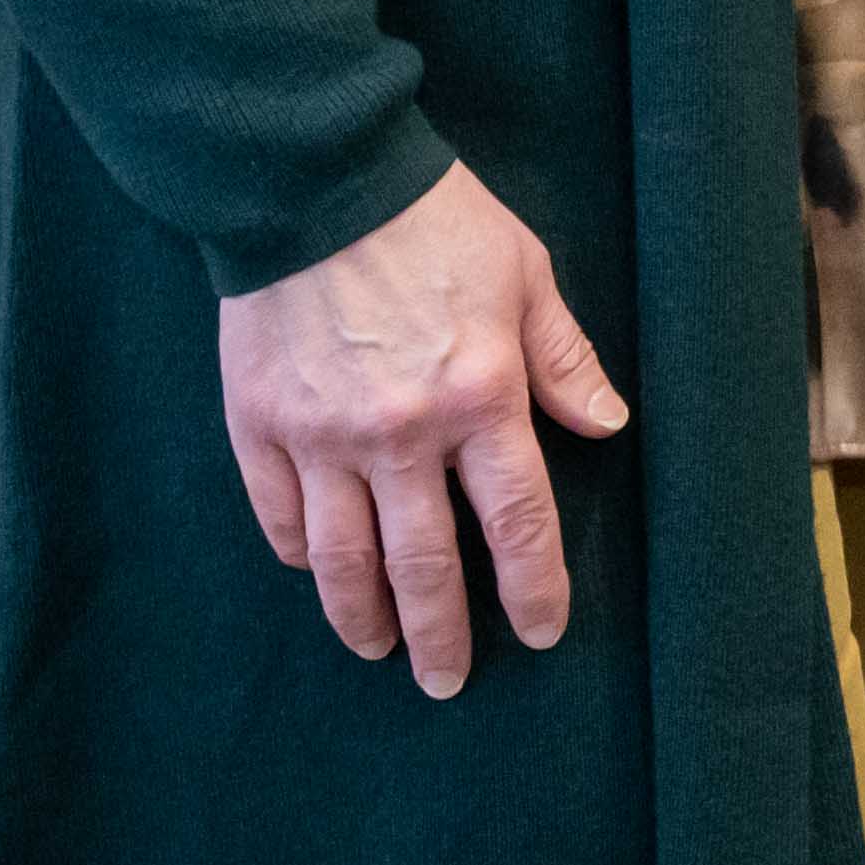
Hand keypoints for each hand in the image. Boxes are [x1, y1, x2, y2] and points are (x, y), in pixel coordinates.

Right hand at [213, 161, 625, 697]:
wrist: (315, 183)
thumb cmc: (436, 224)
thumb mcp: (525, 276)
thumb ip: (563, 359)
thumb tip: (607, 426)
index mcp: (479, 397)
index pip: (517, 521)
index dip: (532, 586)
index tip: (540, 630)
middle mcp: (400, 435)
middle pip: (423, 565)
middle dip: (441, 634)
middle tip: (448, 681)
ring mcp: (320, 437)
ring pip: (343, 560)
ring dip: (364, 616)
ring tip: (380, 649)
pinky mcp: (257, 426)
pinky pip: (278, 516)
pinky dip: (300, 555)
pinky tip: (318, 575)